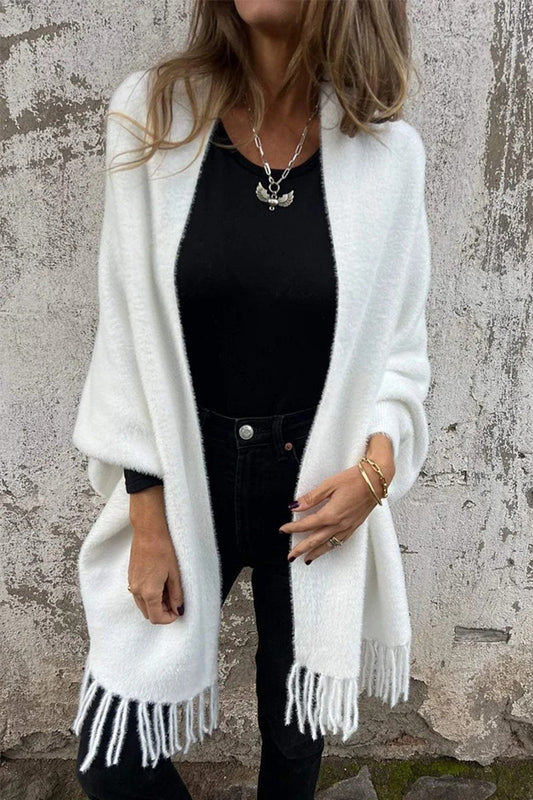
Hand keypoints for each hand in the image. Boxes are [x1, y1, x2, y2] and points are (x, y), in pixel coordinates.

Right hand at [128, 485, 184, 623]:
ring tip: (169, 590)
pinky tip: (160, 582)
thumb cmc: (163, 549)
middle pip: (148, 614)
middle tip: (175, 601)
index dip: (169, 619)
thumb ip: (176, 595)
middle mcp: (136, 591)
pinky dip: (149, 595)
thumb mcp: (175, 574)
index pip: (156, 618)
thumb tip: (178, 610)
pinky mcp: (130, 576)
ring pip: (143, 605)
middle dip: (162, 612)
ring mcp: (131, 584)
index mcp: (149, 592)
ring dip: (155, 604)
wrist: (148, 531)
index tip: (178, 611)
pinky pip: (138, 594)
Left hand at [279, 434, 393, 563]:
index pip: (307, 525)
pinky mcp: (355, 526)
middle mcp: (340, 524)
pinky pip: (340, 541)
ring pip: (329, 544)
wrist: (377, 480)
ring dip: (316, 552)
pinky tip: (327, 548)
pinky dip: (331, 547)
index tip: (283, 530)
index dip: (293, 528)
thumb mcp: (329, 484)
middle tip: (290, 556)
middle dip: (301, 549)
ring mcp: (348, 527)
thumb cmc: (354, 479)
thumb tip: (295, 506)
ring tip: (307, 559)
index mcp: (331, 514)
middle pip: (316, 540)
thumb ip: (312, 498)